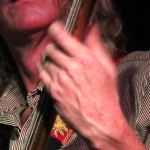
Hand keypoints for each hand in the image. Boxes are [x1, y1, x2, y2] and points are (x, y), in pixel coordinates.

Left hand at [37, 21, 124, 146]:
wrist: (101, 121)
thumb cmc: (107, 95)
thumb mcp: (108, 68)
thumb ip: (97, 46)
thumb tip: (92, 28)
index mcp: (85, 58)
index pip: (60, 35)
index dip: (54, 28)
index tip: (55, 28)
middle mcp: (70, 67)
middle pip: (51, 48)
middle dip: (54, 46)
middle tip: (58, 49)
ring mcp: (59, 80)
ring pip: (45, 61)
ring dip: (49, 60)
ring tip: (56, 63)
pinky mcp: (53, 92)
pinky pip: (42, 75)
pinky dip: (43, 70)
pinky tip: (49, 71)